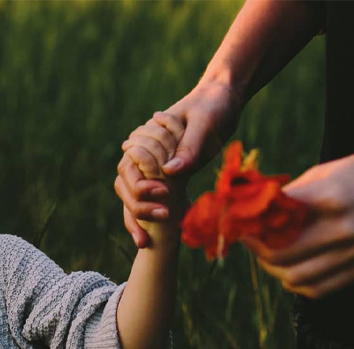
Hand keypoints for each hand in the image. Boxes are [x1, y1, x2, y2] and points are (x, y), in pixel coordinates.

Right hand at [117, 79, 241, 247]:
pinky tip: (153, 238)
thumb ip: (189, 147)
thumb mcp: (205, 123)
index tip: (163, 206)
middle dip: (136, 213)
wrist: (225, 98)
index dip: (141, 193)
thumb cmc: (213, 105)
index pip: (130, 172)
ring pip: (135, 196)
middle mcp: (146, 154)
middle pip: (128, 188)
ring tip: (145, 243)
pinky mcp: (171, 174)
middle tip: (148, 237)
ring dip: (138, 219)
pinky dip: (152, 216)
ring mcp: (157, 166)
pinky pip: (153, 198)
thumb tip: (170, 172)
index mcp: (146, 139)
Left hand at [242, 148, 353, 297]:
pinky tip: (291, 268)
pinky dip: (297, 283)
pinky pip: (318, 290)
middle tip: (248, 239)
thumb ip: (289, 196)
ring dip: (272, 269)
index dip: (249, 224)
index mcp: (332, 197)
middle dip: (255, 248)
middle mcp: (346, 229)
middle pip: (279, 254)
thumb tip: (250, 209)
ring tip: (268, 254)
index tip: (236, 222)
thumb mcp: (324, 173)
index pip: (275, 221)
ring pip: (295, 278)